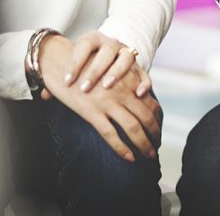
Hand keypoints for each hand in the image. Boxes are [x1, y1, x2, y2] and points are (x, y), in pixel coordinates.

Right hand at [38, 33, 160, 162]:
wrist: (61, 61)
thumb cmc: (84, 64)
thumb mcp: (109, 66)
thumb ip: (123, 78)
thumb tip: (137, 94)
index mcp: (127, 78)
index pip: (149, 100)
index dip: (156, 116)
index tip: (158, 127)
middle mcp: (121, 90)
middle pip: (145, 116)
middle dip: (154, 133)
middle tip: (157, 145)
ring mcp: (107, 102)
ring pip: (133, 128)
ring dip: (143, 144)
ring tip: (149, 155)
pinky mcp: (92, 112)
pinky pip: (111, 135)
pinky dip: (122, 148)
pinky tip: (129, 158)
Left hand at [62, 30, 150, 96]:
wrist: (107, 53)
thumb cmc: (85, 63)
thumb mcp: (74, 63)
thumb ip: (60, 77)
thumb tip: (44, 95)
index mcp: (93, 39)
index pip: (84, 45)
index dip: (75, 62)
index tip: (66, 80)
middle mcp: (111, 43)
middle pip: (106, 50)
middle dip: (95, 69)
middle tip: (85, 88)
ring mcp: (126, 53)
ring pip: (125, 58)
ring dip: (117, 72)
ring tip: (107, 87)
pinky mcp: (138, 66)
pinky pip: (144, 72)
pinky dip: (143, 82)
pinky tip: (138, 94)